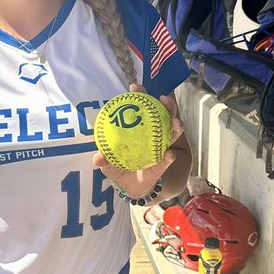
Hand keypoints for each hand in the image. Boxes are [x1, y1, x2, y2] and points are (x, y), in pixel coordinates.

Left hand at [93, 84, 185, 198]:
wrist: (130, 186)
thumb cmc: (119, 168)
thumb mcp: (109, 163)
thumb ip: (104, 159)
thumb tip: (97, 157)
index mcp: (139, 128)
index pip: (141, 107)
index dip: (140, 95)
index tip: (134, 87)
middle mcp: (153, 133)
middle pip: (162, 114)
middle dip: (165, 104)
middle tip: (163, 98)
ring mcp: (161, 146)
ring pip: (172, 132)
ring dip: (176, 125)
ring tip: (175, 122)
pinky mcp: (165, 162)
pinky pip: (170, 158)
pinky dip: (170, 156)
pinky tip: (170, 154)